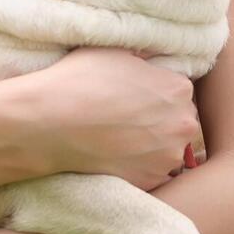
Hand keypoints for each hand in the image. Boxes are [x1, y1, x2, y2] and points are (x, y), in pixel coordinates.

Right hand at [9, 47, 205, 189]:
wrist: (50, 124)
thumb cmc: (80, 81)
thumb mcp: (115, 52)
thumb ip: (143, 57)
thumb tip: (150, 58)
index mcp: (178, 89)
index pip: (178, 92)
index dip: (157, 94)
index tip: (136, 98)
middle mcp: (183, 124)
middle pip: (178, 122)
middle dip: (160, 121)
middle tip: (127, 120)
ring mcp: (168, 156)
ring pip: (167, 149)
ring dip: (152, 146)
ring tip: (120, 140)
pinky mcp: (151, 180)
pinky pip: (152, 172)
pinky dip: (139, 166)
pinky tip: (116, 156)